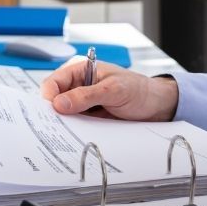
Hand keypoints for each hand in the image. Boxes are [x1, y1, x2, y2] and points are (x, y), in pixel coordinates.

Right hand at [40, 60, 177, 121]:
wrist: (156, 106)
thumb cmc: (138, 90)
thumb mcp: (113, 90)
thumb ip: (86, 95)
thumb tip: (60, 103)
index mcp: (80, 70)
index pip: (53, 82)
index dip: (50, 97)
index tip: (54, 111)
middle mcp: (78, 85)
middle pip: (55, 99)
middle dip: (55, 112)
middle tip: (59, 125)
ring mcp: (82, 102)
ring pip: (63, 114)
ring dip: (65, 122)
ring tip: (71, 132)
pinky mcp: (88, 116)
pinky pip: (75, 124)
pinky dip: (74, 130)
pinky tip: (79, 135)